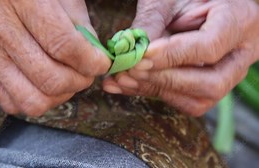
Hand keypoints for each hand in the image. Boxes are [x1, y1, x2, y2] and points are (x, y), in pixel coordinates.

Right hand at [0, 0, 110, 115]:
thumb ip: (80, 26)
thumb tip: (95, 58)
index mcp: (21, 1)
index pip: (64, 46)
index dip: (91, 62)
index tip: (102, 64)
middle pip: (50, 79)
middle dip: (80, 81)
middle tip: (87, 72)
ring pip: (33, 100)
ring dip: (60, 96)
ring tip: (68, 80)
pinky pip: (13, 103)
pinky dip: (37, 100)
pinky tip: (45, 84)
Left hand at [103, 0, 258, 115]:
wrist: (196, 6)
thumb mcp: (168, 0)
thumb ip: (152, 22)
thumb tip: (130, 54)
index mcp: (239, 21)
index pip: (210, 47)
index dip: (174, 55)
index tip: (143, 55)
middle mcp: (240, 54)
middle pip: (212, 83)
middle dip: (166, 79)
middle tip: (131, 70)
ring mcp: (227, 75)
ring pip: (199, 100)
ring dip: (156, 90)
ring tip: (122, 79)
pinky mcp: (208, 88)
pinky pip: (185, 103)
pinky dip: (153, 93)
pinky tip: (127, 85)